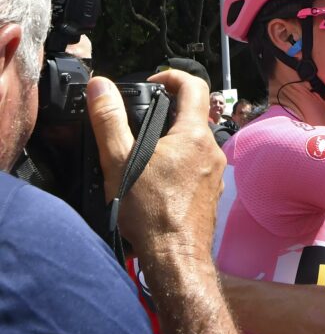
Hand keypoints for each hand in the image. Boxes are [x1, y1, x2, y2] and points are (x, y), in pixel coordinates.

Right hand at [87, 70, 225, 258]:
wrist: (176, 257)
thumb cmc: (151, 212)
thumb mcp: (121, 161)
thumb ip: (109, 120)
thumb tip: (100, 87)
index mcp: (195, 135)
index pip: (194, 86)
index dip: (172, 76)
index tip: (153, 81)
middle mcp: (213, 150)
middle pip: (194, 116)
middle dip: (167, 112)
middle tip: (140, 120)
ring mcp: (216, 172)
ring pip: (195, 143)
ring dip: (172, 140)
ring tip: (143, 153)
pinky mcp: (212, 191)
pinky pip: (197, 165)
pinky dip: (179, 162)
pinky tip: (157, 179)